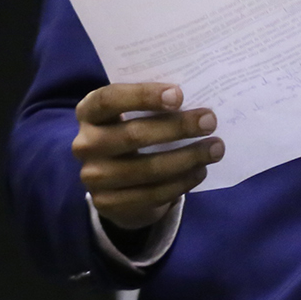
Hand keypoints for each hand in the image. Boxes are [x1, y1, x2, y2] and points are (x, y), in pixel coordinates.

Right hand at [72, 83, 222, 230]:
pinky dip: (181, 182)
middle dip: (178, 127)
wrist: (116, 181)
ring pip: (147, 169)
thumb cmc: (132, 131)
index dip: (143, 96)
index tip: (179, 95)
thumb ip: (154, 104)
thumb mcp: (132, 113)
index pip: (109, 99)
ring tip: (216, 148)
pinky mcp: (108, 204)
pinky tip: (199, 171)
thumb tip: (198, 96)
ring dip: (188, 158)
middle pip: (133, 135)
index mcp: (88, 111)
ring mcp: (93, 177)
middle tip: (210, 121)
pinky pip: (152, 194)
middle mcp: (84, 144)